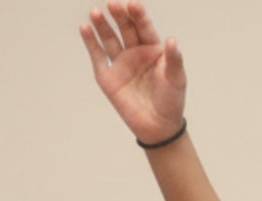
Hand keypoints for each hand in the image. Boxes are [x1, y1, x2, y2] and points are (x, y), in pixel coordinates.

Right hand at [79, 2, 185, 144]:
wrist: (158, 128)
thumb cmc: (171, 101)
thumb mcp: (177, 79)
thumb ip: (174, 59)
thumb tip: (172, 40)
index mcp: (152, 49)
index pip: (143, 27)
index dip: (138, 15)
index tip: (133, 5)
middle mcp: (135, 52)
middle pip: (125, 28)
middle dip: (119, 16)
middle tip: (113, 5)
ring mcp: (120, 63)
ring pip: (109, 38)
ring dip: (101, 25)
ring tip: (95, 12)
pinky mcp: (107, 77)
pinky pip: (97, 56)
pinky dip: (90, 42)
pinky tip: (85, 28)